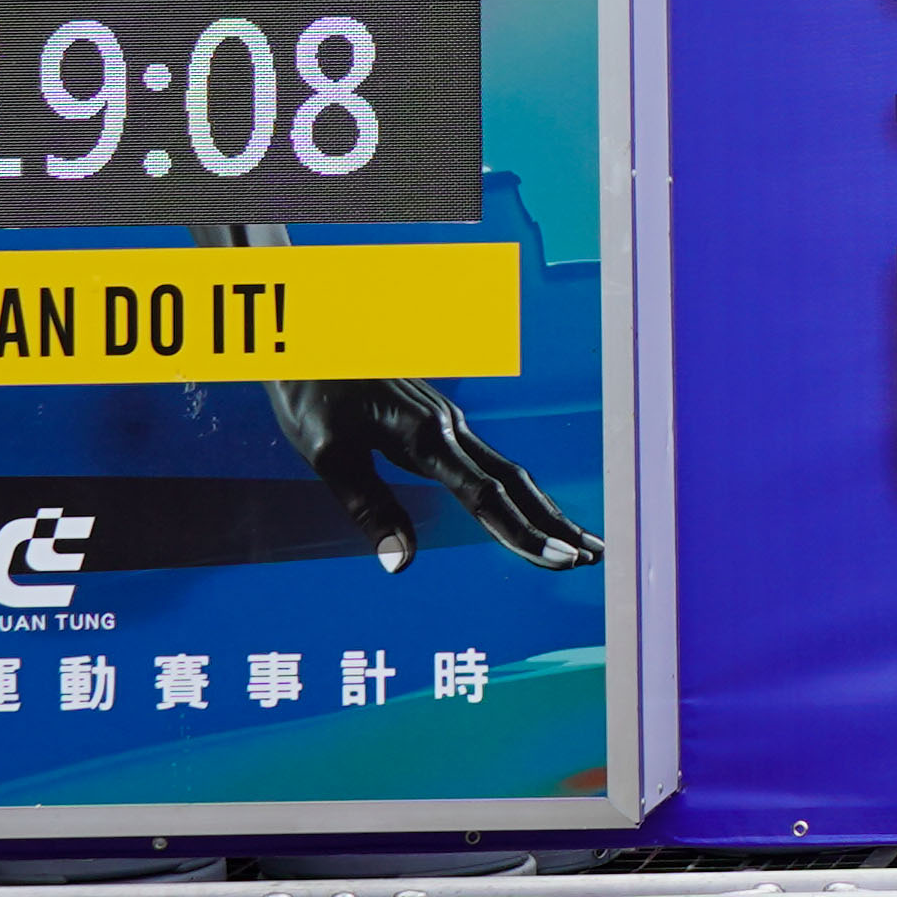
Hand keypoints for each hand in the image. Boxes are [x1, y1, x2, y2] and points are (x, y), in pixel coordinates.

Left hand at [274, 378, 597, 572]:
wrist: (304, 333)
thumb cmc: (309, 393)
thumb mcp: (326, 455)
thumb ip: (369, 507)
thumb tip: (400, 563)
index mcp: (426, 436)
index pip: (486, 495)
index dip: (522, 532)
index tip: (557, 560)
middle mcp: (449, 427)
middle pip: (515, 482)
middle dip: (554, 523)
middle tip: (593, 559)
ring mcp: (448, 422)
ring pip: (510, 471)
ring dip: (545, 509)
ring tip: (581, 543)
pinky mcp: (438, 422)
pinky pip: (491, 462)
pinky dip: (519, 492)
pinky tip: (529, 508)